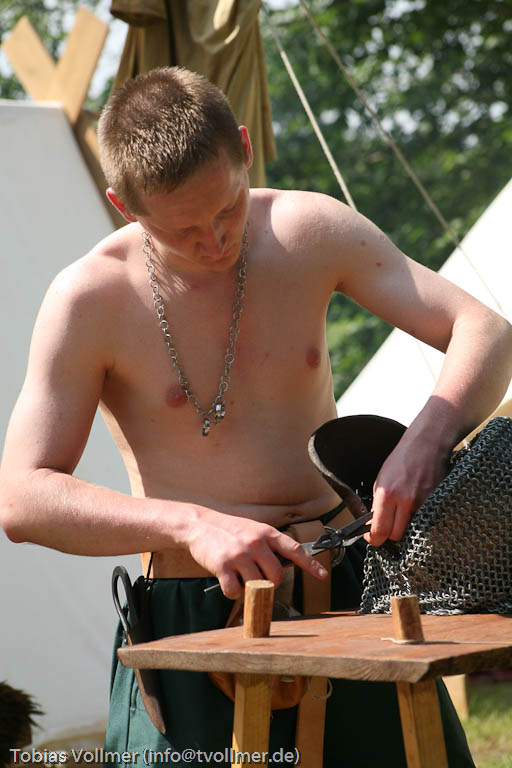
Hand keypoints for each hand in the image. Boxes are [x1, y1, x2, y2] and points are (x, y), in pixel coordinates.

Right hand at [184, 507, 327, 597]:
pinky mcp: (222, 566)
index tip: (323, 576)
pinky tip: (228, 582)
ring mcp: (239, 555)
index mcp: (266, 533)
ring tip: (242, 578)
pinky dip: (233, 592)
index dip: (310, 565)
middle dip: (271, 582)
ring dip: (251, 588)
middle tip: (260, 578)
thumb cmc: (230, 530)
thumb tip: (287, 565)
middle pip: (276, 575)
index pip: (295, 550)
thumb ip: (270, 545)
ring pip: (258, 585)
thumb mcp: (254, 530)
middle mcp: (255, 543)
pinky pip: (236, 591)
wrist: (200, 524)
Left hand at [366, 431, 449, 546]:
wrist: (426, 446)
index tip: (372, 538)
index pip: (380, 530)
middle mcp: (406, 501)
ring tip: (403, 512)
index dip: (374, 538)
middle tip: (388, 525)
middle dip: (389, 534)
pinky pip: (425, 521)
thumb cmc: (402, 459)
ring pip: (411, 530)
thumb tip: (374, 523)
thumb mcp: (380, 479)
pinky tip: (416, 506)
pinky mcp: (436, 503)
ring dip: (405, 526)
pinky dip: (419, 519)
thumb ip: (377, 503)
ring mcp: (423, 503)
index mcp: (387, 494)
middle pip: (396, 536)